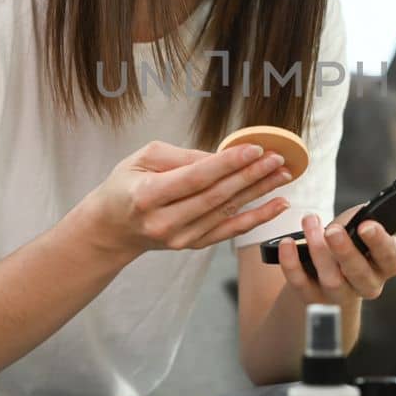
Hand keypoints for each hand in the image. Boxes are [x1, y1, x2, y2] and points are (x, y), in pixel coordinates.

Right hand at [82, 140, 294, 258]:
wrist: (112, 228)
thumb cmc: (126, 186)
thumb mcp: (142, 159)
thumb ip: (182, 157)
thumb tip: (222, 156)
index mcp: (147, 196)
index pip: (196, 179)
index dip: (228, 164)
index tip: (256, 149)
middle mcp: (164, 222)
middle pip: (216, 196)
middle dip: (251, 176)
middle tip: (279, 159)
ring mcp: (180, 239)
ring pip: (227, 212)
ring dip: (260, 193)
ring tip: (283, 175)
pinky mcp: (192, 246)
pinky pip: (229, 231)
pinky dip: (256, 218)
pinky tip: (278, 204)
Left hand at [273, 191, 395, 302]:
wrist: (331, 278)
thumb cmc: (358, 247)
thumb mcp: (377, 230)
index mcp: (385, 266)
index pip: (390, 260)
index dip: (379, 244)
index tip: (367, 226)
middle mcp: (365, 285)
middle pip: (359, 274)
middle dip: (345, 251)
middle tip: (333, 229)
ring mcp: (338, 295)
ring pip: (331, 280)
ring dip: (318, 251)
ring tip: (310, 222)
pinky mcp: (312, 298)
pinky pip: (301, 285)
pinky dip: (292, 265)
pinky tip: (288, 243)